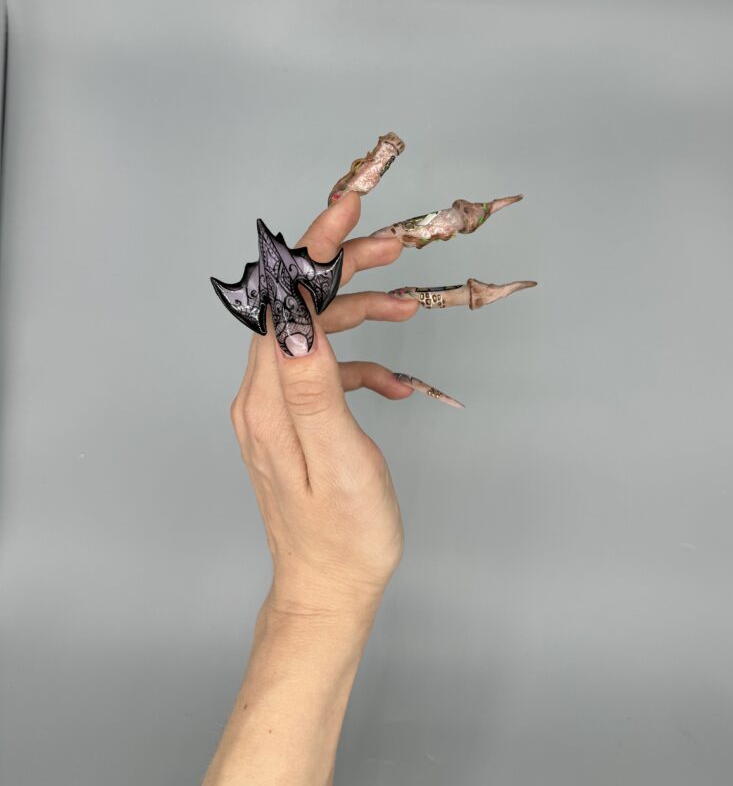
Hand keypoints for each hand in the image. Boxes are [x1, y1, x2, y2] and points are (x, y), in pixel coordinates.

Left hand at [228, 189, 420, 616]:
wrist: (329, 591)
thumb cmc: (344, 537)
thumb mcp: (339, 460)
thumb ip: (314, 386)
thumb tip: (297, 315)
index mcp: (269, 400)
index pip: (284, 301)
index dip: (315, 248)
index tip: (348, 205)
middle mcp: (262, 396)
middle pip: (297, 307)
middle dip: (343, 267)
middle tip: (392, 244)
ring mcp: (276, 409)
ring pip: (314, 333)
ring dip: (358, 311)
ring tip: (405, 304)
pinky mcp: (296, 421)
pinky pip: (326, 372)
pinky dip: (361, 363)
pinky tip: (395, 381)